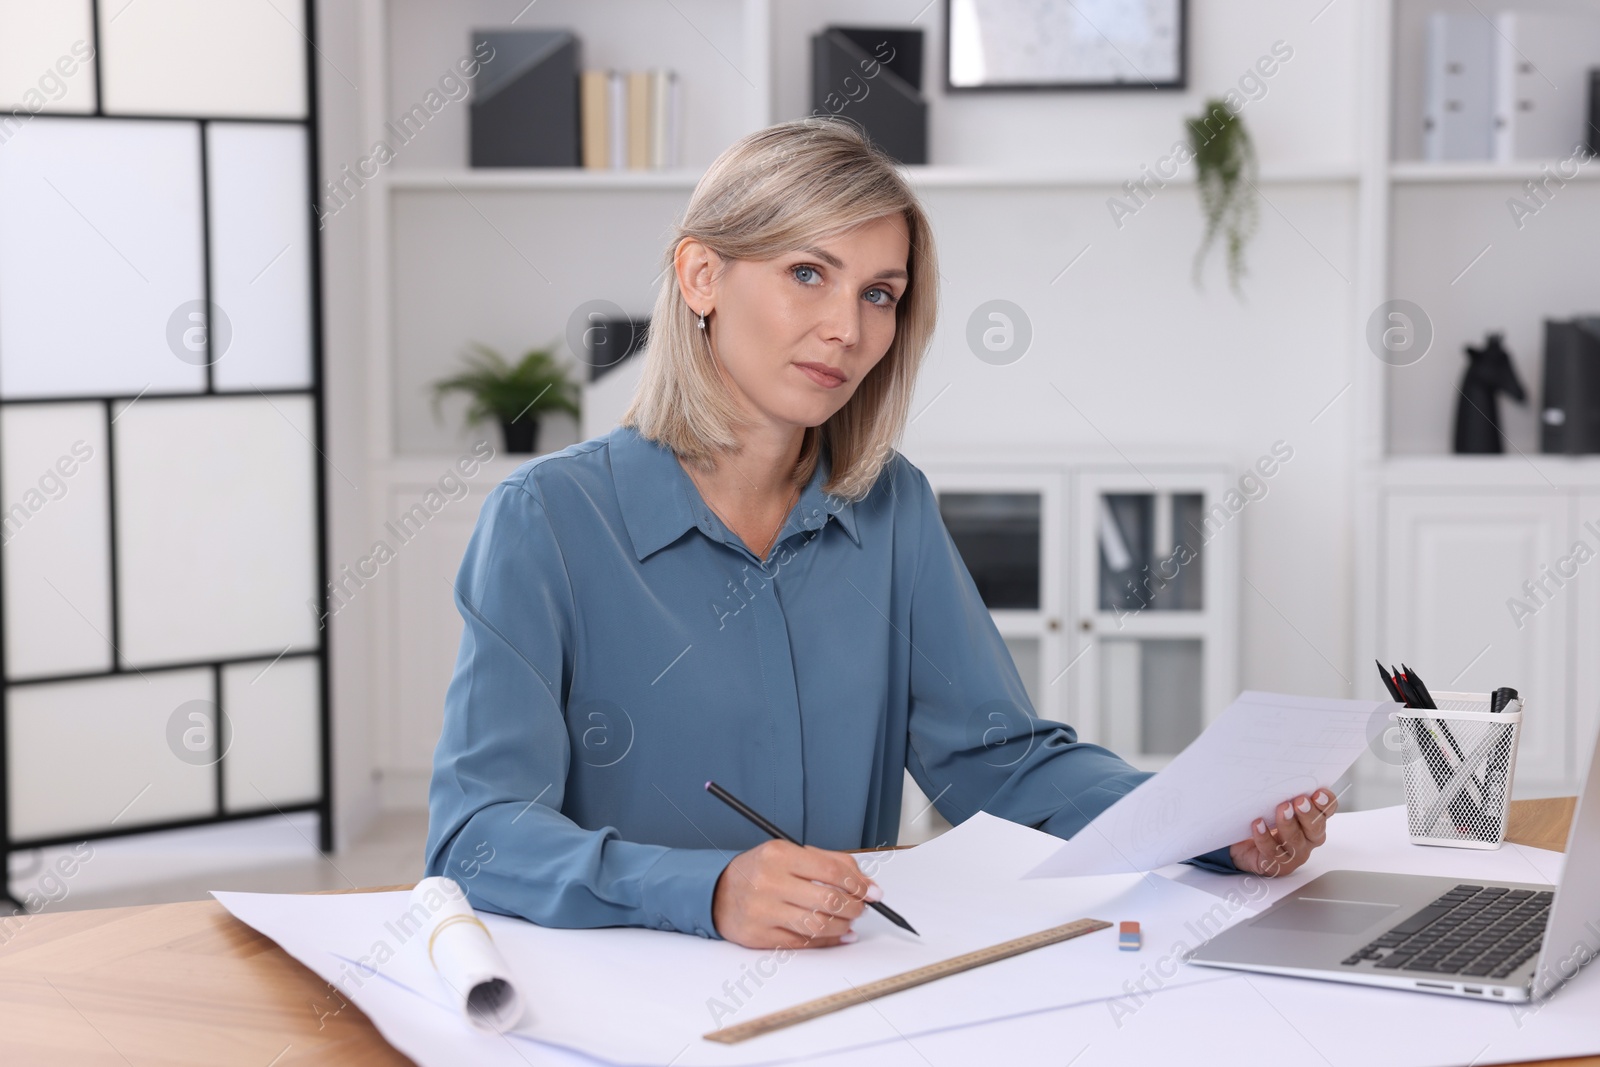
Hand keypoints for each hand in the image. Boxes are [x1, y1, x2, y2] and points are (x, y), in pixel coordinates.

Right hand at [711, 839, 879, 948]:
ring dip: (843, 926)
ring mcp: (763, 911)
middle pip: (827, 900)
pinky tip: (838, 935)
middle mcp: (769, 882)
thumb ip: (830, 863)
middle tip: (862, 907)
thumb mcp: (790, 854)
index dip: (859, 884)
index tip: (872, 892)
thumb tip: (867, 885)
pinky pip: (803, 943)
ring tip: (849, 922)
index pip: (831, 870)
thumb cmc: (760, 871)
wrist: (717, 893)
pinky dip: (828, 941)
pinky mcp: (759, 936)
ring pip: (818, 925)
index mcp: (778, 855)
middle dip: (854, 907)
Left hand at [1228, 788, 1337, 876]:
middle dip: (1309, 814)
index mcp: (1312, 820)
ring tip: (1281, 809)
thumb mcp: (1275, 802)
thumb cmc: (1264, 819)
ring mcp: (1293, 853)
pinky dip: (1264, 837)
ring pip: (1295, 841)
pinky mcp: (1276, 864)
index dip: (1326, 803)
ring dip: (1288, 824)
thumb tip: (1279, 771)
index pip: (1327, 811)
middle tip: (1299, 801)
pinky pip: (1272, 852)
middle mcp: (1307, 838)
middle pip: (1316, 828)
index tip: (1318, 793)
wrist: (1243, 845)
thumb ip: (1283, 791)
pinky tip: (1257, 824)